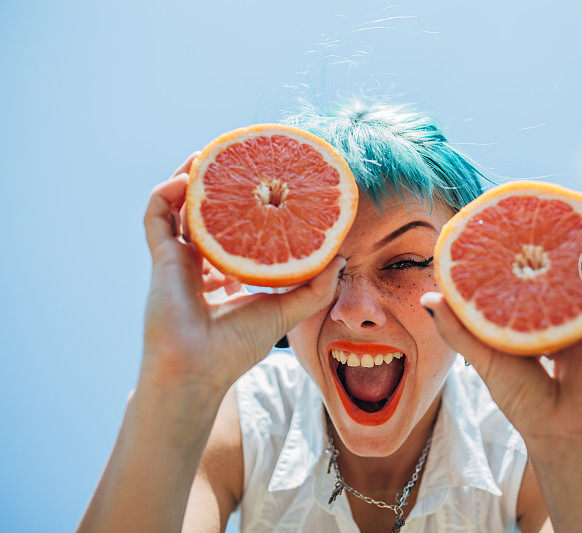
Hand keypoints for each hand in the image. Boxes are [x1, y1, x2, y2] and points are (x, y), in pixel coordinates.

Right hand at [141, 152, 343, 390]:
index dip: (247, 210)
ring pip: (180, 208)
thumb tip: (340, 259)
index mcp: (226, 275)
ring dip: (191, 180)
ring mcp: (178, 259)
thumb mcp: (286, 311)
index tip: (265, 189)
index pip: (235, 233)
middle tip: (237, 165)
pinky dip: (167, 193)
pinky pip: (156, 216)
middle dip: (219, 188)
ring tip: (208, 156)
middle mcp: (202, 263)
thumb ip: (315, 287)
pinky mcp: (161, 258)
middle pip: (208, 215)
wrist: (198, 368)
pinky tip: (187, 178)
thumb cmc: (237, 346)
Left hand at [421, 223, 581, 452]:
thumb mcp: (483, 358)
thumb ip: (459, 329)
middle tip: (533, 207)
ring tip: (575, 207)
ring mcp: (580, 314)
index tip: (496, 222)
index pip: (516, 277)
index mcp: (525, 317)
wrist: (559, 432)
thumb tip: (428, 298)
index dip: (508, 251)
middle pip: (550, 268)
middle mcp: (553, 311)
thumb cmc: (522, 400)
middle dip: (544, 239)